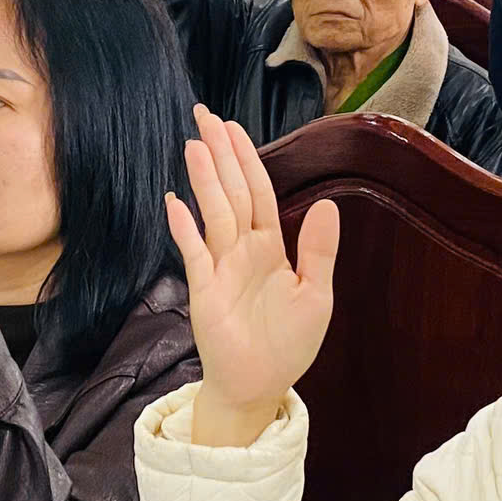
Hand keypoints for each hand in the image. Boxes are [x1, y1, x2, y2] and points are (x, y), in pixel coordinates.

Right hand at [163, 108, 338, 448]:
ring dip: (204, 180)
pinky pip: (193, 252)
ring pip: (214, 213)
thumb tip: (326, 204)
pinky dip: (184, 228)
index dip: (246, 158)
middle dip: (219, 154)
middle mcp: (243, 249)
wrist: (259, 384)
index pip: (257, 191)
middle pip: (231, 191)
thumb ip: (318, 251)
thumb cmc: (288, 343)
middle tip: (203, 116)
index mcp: (271, 246)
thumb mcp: (316, 296)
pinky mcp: (204, 290)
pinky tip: (175, 202)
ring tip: (192, 145)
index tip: (231, 127)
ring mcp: (221, 267)